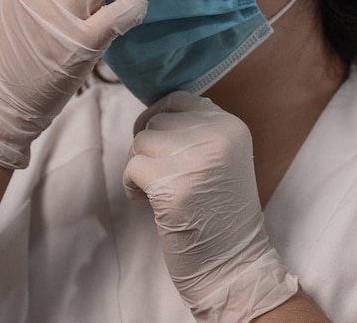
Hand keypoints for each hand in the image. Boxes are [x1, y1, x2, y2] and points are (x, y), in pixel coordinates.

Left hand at [123, 91, 297, 321]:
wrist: (235, 266)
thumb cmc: (219, 213)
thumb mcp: (222, 157)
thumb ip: (194, 131)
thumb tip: (150, 114)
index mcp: (230, 126)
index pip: (178, 99)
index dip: (157, 116)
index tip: (153, 141)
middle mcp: (216, 135)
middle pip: (156, 121)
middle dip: (149, 148)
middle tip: (162, 177)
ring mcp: (195, 159)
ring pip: (141, 141)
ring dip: (139, 166)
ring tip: (157, 191)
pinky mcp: (173, 187)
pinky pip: (131, 168)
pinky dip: (130, 185)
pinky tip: (146, 202)